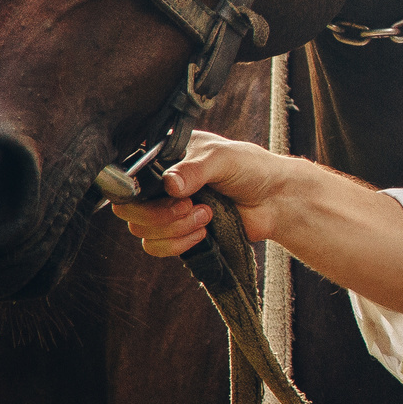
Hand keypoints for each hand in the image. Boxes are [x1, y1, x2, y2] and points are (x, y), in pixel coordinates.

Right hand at [108, 130, 289, 258]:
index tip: (163, 192)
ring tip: (206, 216)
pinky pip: (156, 247)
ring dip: (173, 229)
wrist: (275, 200)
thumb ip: (194, 169)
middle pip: (127, 208)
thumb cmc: (251, 169)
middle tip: (188, 206)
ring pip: (141, 231)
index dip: (134, 188)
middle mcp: (159, 184)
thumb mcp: (222, 159)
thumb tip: (170, 185)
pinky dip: (178, 244)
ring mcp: (166, 210)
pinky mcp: (178, 234)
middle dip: (157, 214)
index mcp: (164, 157)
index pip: (127, 174)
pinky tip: (203, 233)